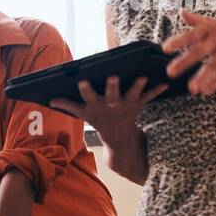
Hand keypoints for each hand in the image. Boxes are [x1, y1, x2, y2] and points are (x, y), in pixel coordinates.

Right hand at [49, 74, 165, 143]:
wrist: (118, 138)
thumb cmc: (99, 120)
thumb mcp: (83, 114)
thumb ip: (68, 105)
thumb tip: (50, 100)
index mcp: (97, 106)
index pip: (89, 97)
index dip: (86, 91)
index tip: (82, 82)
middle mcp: (111, 106)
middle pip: (111, 96)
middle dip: (112, 87)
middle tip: (113, 77)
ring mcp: (126, 106)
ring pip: (132, 95)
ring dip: (137, 87)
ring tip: (142, 77)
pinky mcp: (137, 105)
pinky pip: (148, 97)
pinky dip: (156, 91)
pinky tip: (165, 83)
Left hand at [161, 10, 215, 95]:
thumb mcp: (214, 22)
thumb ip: (196, 20)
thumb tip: (181, 12)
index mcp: (209, 31)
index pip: (191, 36)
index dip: (178, 41)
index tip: (164, 49)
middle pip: (199, 51)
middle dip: (184, 62)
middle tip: (170, 72)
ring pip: (213, 66)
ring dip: (202, 77)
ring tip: (191, 89)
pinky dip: (215, 83)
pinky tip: (204, 92)